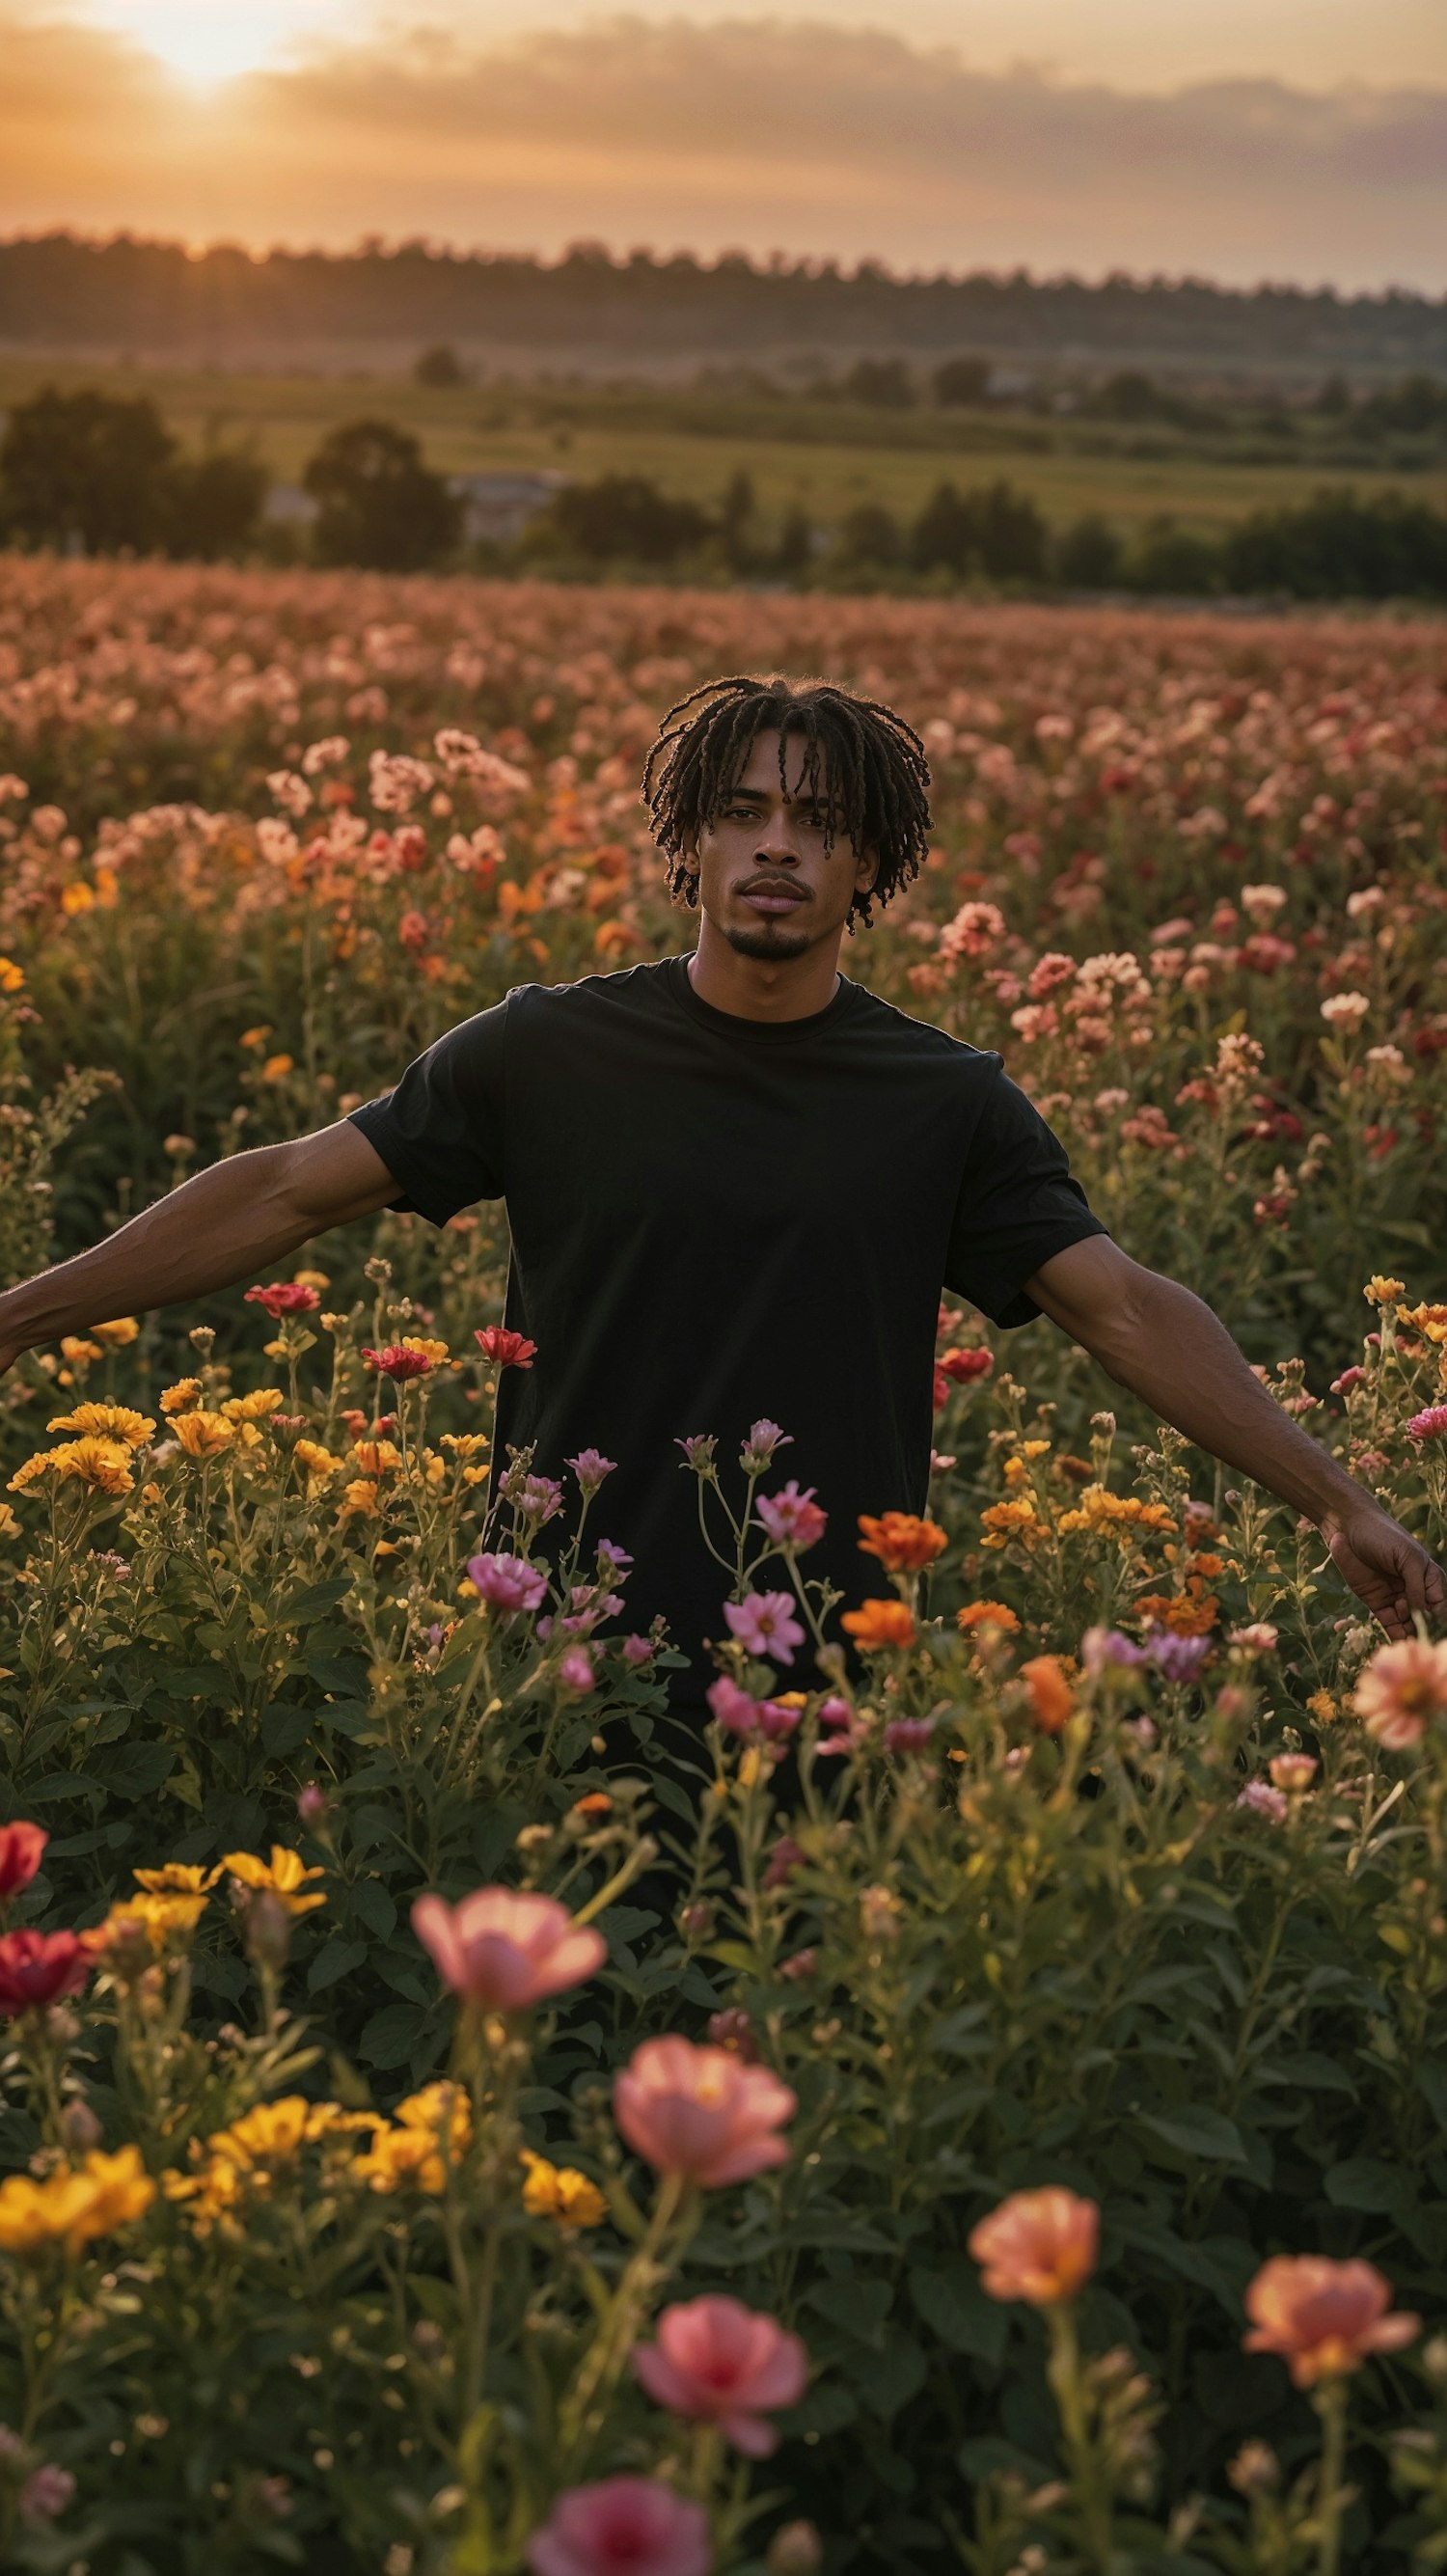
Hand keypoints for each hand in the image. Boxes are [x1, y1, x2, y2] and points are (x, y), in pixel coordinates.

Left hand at [1323, 1505, 1446, 1640]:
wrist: (1347, 1527)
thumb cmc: (1383, 1536)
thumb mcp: (1407, 1558)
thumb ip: (1417, 1586)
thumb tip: (1420, 1613)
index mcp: (1429, 1577)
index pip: (1440, 1605)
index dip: (1438, 1618)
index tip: (1431, 1625)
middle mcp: (1415, 1590)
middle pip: (1425, 1618)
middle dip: (1424, 1629)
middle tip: (1417, 1636)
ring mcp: (1396, 1598)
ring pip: (1409, 1624)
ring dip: (1410, 1633)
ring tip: (1406, 1637)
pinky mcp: (1377, 1603)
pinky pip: (1390, 1624)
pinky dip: (1395, 1635)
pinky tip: (1398, 1643)